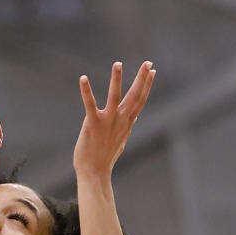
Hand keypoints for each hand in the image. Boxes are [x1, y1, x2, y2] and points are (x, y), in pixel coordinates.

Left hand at [73, 61, 154, 177]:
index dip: (147, 85)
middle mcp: (120, 120)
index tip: (152, 71)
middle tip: (148, 62)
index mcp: (127, 123)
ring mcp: (107, 122)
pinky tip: (83, 78)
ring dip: (117, 79)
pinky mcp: (92, 124)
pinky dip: (86, 91)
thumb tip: (135, 117)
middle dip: (142, 78)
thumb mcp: (121, 139)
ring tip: (118, 63)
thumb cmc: (105, 157)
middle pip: (135, 96)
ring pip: (115, 96)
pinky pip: (89, 104)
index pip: (140, 100)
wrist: (94, 172)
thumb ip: (127, 126)